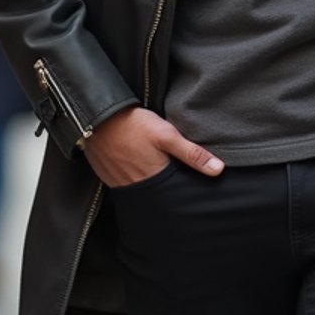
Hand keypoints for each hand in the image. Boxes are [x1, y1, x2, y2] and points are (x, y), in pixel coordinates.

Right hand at [83, 105, 224, 187]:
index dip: (184, 193)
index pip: (174, 195)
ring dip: (151, 187)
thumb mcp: (167, 135)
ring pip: (142, 192)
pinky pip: (126, 186)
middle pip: (158, 196)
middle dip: (168, 192)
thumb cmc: (133, 125)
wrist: (96, 118)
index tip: (193, 191)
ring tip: (159, 177)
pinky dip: (134, 182)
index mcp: (154, 179)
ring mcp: (120, 183)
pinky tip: (139, 170)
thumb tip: (218, 170)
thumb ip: (192, 154)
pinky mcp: (109, 176)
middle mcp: (137, 187)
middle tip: (176, 183)